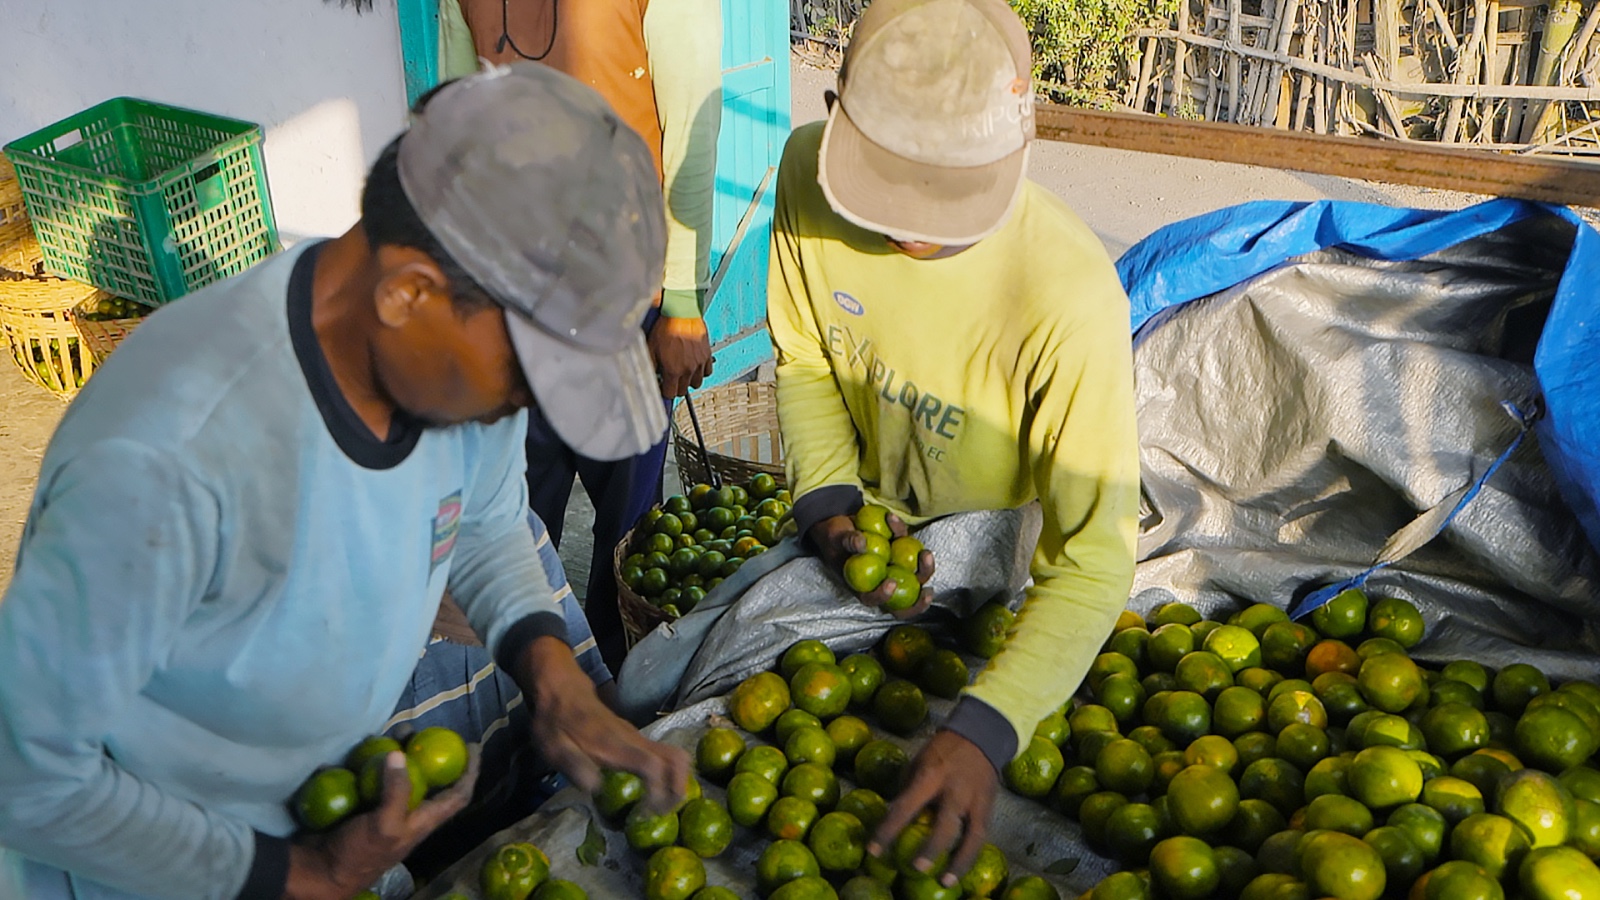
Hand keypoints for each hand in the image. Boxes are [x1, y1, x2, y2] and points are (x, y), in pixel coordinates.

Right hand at [286, 746, 480, 899]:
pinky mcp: (357, 807)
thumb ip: (397, 791)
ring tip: (387, 733)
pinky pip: (361, 781)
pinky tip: (351, 754)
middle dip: (423, 753)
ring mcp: (380, 810)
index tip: (473, 747)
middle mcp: (405, 814)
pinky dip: (357, 767)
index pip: (457, 796)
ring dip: (391, 754)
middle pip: (424, 779)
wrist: (318, 873)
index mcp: (421, 822)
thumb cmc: (359, 855)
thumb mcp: (385, 825)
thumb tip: (399, 754)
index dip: (469, 773)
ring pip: (393, 775)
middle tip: (415, 730)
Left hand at [514, 636, 690, 814]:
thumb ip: (575, 765)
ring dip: (676, 781)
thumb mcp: (554, 746)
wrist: (562, 690)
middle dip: (678, 787)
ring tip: (662, 804)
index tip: (649, 810)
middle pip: (675, 759)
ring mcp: (637, 737)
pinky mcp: (636, 738)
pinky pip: (664, 754)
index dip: (658, 789)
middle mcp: (634, 739)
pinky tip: (651, 790)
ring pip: (674, 755)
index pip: (652, 766)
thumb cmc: (557, 721)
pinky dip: (668, 774)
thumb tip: (595, 788)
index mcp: (615, 744)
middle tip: (665, 811)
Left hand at [647, 316, 713, 398]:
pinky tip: (693, 365)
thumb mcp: (651, 347)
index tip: (662, 385)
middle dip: (675, 387)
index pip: (670, 394)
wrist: (682, 312)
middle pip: (683, 391)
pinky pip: (707, 372)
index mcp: (673, 370)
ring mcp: (699, 363)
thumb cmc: (666, 326)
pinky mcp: (706, 356)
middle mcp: (688, 369)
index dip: (664, 391)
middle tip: (670, 378)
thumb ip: (650, 365)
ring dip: (688, 380)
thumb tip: (649, 376)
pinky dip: (701, 372)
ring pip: (696, 383)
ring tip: (682, 372)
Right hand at [807, 513, 935, 618]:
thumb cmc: (833, 537)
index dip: (883, 597)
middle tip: (927, 591)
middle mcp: (879, 582)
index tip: (891, 583)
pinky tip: (892, 518)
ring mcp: (893, 569)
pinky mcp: (900, 553)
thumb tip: (861, 544)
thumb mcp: (835, 538)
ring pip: (915, 578)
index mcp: (861, 586)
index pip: (872, 599)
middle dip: (918, 603)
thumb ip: (848, 541)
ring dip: (925, 569)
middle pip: (901, 602)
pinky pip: (910, 548)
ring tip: (926, 554)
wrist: (839, 523)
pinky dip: (905, 534)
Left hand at [869, 730, 996, 887]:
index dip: (888, 830)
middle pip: (944, 824)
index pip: (905, 807)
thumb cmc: (941, 752)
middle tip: (915, 868)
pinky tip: (959, 871)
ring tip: (945, 881)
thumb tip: (892, 817)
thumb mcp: (917, 764)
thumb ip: (907, 791)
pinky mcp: (988, 807)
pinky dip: (970, 855)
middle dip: (931, 848)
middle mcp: (954, 790)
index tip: (873, 850)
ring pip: (971, 835)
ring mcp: (974, 800)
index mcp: (930, 776)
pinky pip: (981, 835)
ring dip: (959, 861)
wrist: (980, 736)